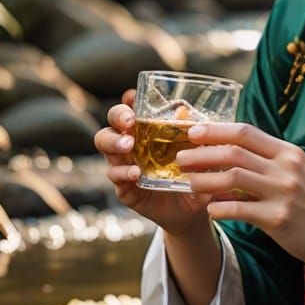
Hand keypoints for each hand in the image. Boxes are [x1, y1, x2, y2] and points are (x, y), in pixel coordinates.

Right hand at [93, 88, 209, 235]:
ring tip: (128, 146)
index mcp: (147, 131)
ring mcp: (124, 164)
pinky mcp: (124, 186)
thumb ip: (193, 134)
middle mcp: (131, 144)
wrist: (192, 208)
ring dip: (114, 143)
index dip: (128, 101)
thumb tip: (185, 112)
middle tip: (129, 122)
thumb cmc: (193, 173)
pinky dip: (122, 172)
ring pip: (105, 146)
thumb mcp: (199, 153)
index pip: (132, 109)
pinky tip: (135, 173)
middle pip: (112, 123)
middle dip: (117, 117)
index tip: (132, 96)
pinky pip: (115, 175)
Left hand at [175, 121, 304, 273]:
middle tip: (180, 158)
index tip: (192, 131)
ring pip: (232, 178)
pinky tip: (209, 210)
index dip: (215, 130)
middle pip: (234, 152)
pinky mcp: (279, 219)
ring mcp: (283, 193)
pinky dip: (218, 208)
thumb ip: (269, 162)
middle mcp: (286, 169)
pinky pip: (238, 209)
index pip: (246, 132)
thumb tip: (230, 155)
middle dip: (202, 153)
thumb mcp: (298, 173)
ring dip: (204, 179)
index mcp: (289, 153)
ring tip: (188, 183)